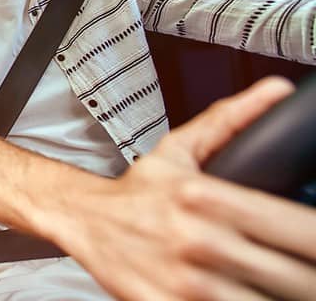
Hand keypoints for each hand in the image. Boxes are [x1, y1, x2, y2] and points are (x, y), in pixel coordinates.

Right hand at [58, 77, 315, 299]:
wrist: (79, 219)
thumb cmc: (134, 192)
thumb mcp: (181, 149)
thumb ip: (232, 120)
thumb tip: (278, 90)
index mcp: (210, 198)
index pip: (302, 230)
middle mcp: (202, 242)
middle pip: (297, 278)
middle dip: (310, 279)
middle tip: (306, 273)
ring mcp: (188, 285)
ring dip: (282, 297)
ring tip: (281, 286)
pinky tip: (245, 295)